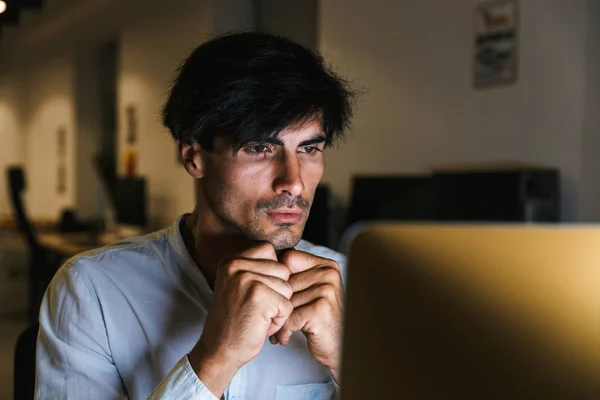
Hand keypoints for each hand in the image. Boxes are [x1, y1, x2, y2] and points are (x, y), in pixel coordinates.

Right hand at [189, 242, 293, 396]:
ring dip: (279, 306)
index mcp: (231, 260)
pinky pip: (287, 305)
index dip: (272, 273)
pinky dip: (279, 320)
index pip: (269, 250)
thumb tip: (288, 257)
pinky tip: (261, 325)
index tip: (256, 293)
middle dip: (277, 292)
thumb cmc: (234, 320)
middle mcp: (236, 266)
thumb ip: (255, 268)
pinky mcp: (259, 297)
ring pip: (287, 287)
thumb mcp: (238, 285)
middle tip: (257, 308)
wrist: (219, 350)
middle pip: (282, 269)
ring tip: (258, 316)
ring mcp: (247, 280)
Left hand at [274, 250, 343, 381]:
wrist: (339, 348)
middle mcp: (329, 274)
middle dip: (275, 303)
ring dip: (277, 320)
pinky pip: (289, 318)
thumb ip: (295, 275)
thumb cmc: (319, 319)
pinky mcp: (321, 310)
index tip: (274, 295)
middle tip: (272, 319)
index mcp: (326, 265)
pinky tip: (285, 338)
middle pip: (285, 282)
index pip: (289, 258)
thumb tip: (264, 264)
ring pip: (285, 301)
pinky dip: (283, 332)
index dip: (277, 278)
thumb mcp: (311, 292)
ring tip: (278, 331)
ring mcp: (327, 291)